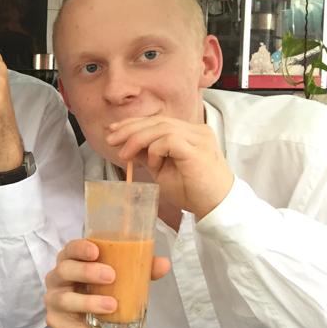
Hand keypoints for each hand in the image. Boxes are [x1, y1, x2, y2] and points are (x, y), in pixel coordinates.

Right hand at [44, 239, 170, 327]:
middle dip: (86, 272)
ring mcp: (54, 300)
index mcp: (71, 261)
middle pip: (65, 270)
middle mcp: (58, 278)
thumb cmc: (103, 291)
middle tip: (111, 276)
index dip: (80, 248)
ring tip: (112, 306)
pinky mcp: (56, 322)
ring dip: (89, 302)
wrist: (92, 324)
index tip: (96, 251)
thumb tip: (163, 264)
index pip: (70, 249)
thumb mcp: (122, 278)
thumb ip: (141, 270)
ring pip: (65, 300)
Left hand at [107, 116, 233, 218]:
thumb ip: (148, 155)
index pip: (158, 121)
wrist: (215, 207)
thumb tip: (127, 146)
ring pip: (162, 127)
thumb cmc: (191, 191)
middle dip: (130, 128)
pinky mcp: (199, 149)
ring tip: (124, 154)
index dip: (134, 123)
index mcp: (189, 133)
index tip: (113, 131)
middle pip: (158, 121)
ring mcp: (199, 138)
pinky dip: (155, 150)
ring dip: (138, 139)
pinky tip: (152, 164)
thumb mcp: (162, 170)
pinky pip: (170, 140)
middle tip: (111, 139)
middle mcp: (196, 131)